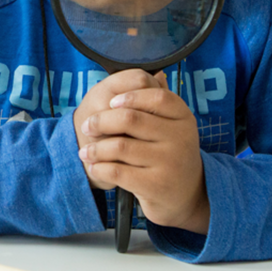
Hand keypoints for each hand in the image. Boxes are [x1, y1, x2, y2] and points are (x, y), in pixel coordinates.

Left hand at [74, 70, 209, 233]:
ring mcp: (170, 162)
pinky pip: (117, 171)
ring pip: (119, 145)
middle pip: (131, 118)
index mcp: (184, 118)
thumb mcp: (171, 127)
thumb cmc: (168, 154)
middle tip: (86, 127)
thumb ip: (158, 104)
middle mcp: (181, 138)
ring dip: (95, 148)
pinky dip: (99, 167)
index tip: (110, 102)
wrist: (186, 196)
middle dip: (101, 121)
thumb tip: (154, 74)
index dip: (130, 96)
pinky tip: (95, 166)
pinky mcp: (156, 185)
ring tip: (85, 151)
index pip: (157, 96)